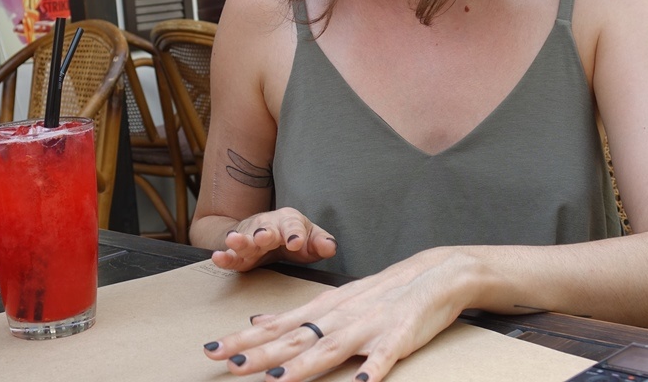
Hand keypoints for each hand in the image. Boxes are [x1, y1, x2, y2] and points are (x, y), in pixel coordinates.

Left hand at [203, 248, 474, 381]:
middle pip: (294, 338)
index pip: (277, 327)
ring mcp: (369, 328)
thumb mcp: (335, 299)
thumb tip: (258, 321)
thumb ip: (298, 315)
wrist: (436, 274)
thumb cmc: (383, 293)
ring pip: (330, 348)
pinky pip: (383, 358)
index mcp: (324, 310)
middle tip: (227, 364)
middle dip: (260, 353)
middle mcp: (340, 317)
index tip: (212, 349)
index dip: (244, 339)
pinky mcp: (399, 338)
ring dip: (302, 366)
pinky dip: (371, 372)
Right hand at [210, 207, 336, 272]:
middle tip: (264, 238)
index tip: (296, 242)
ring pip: (245, 239)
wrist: (267, 233)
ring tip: (233, 241)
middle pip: (266, 229)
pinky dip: (224, 257)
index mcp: (288, 221)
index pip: (293, 225)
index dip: (294, 234)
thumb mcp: (310, 238)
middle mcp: (268, 226)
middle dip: (265, 233)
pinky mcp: (239, 253)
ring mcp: (251, 239)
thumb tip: (330, 247)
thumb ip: (321, 243)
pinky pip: (231, 255)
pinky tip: (218, 257)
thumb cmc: (293, 236)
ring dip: (240, 241)